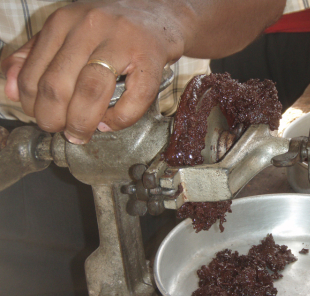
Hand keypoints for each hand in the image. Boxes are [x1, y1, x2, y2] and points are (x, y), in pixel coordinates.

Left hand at [1, 0, 189, 143]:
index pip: (34, 75)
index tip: (45, 119)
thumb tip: (11, 91)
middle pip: (58, 86)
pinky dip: (119, 119)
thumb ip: (34, 56)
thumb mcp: (67, 32)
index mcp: (63, 22)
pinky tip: (112, 122)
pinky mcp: (150, 58)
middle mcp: (89, 27)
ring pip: (90, 92)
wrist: (161, 13)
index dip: (34, 107)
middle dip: (54, 120)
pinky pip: (132, 99)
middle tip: (63, 131)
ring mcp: (121, 41)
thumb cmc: (112, 28)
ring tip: (82, 133)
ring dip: (82, 123)